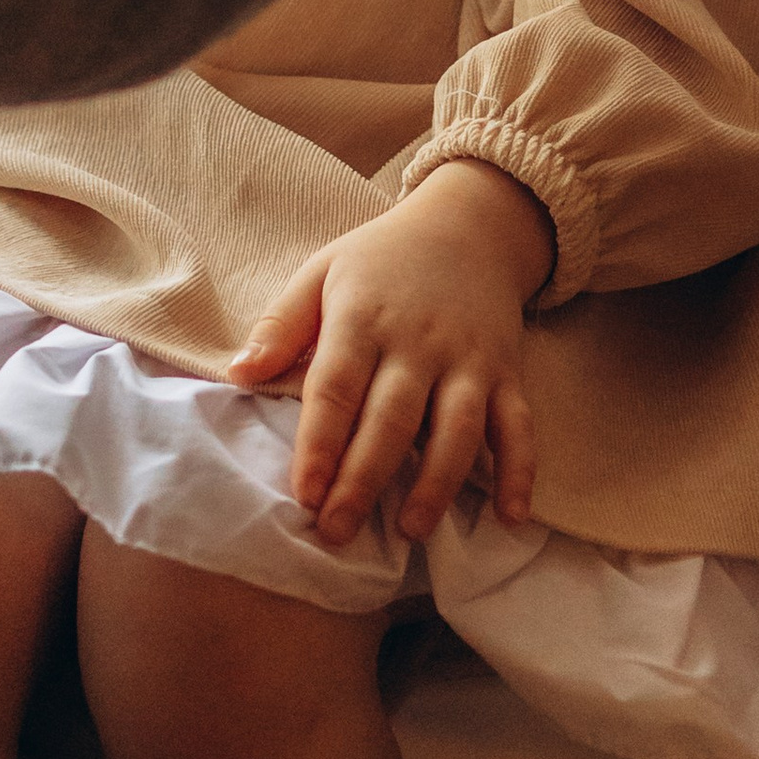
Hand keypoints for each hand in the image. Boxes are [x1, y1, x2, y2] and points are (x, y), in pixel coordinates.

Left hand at [226, 162, 552, 547]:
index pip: (336, 387)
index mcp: (363, 318)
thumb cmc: (380, 260)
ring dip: (436, 484)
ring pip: (457, 429)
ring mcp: (468, 360)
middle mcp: (418, 342)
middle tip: (338, 531)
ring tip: (410, 530)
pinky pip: (518, 426)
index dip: (319, 443)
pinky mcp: (507, 372)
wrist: (468, 226)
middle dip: (364, 480)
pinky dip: (520, 471)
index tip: (303, 493)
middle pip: (392, 419)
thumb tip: (238, 374)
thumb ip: (280, 325)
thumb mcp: (321, 272)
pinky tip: (511, 518)